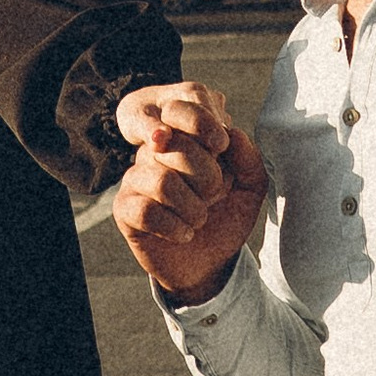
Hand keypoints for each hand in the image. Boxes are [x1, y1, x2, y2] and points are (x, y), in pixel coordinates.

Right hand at [110, 84, 266, 301]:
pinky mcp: (124, 209)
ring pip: (163, 181)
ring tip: (199, 219)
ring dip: (193, 208)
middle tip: (214, 198)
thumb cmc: (226, 218)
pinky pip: (146, 211)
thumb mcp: (250, 188)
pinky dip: (175, 226)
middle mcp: (154, 152)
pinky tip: (184, 234)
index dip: (207, 131)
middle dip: (209, 178)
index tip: (225, 158)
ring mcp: (136, 179)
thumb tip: (231, 133)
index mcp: (183, 137)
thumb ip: (248, 158)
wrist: (210, 263)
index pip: (183, 112)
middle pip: (176, 145)